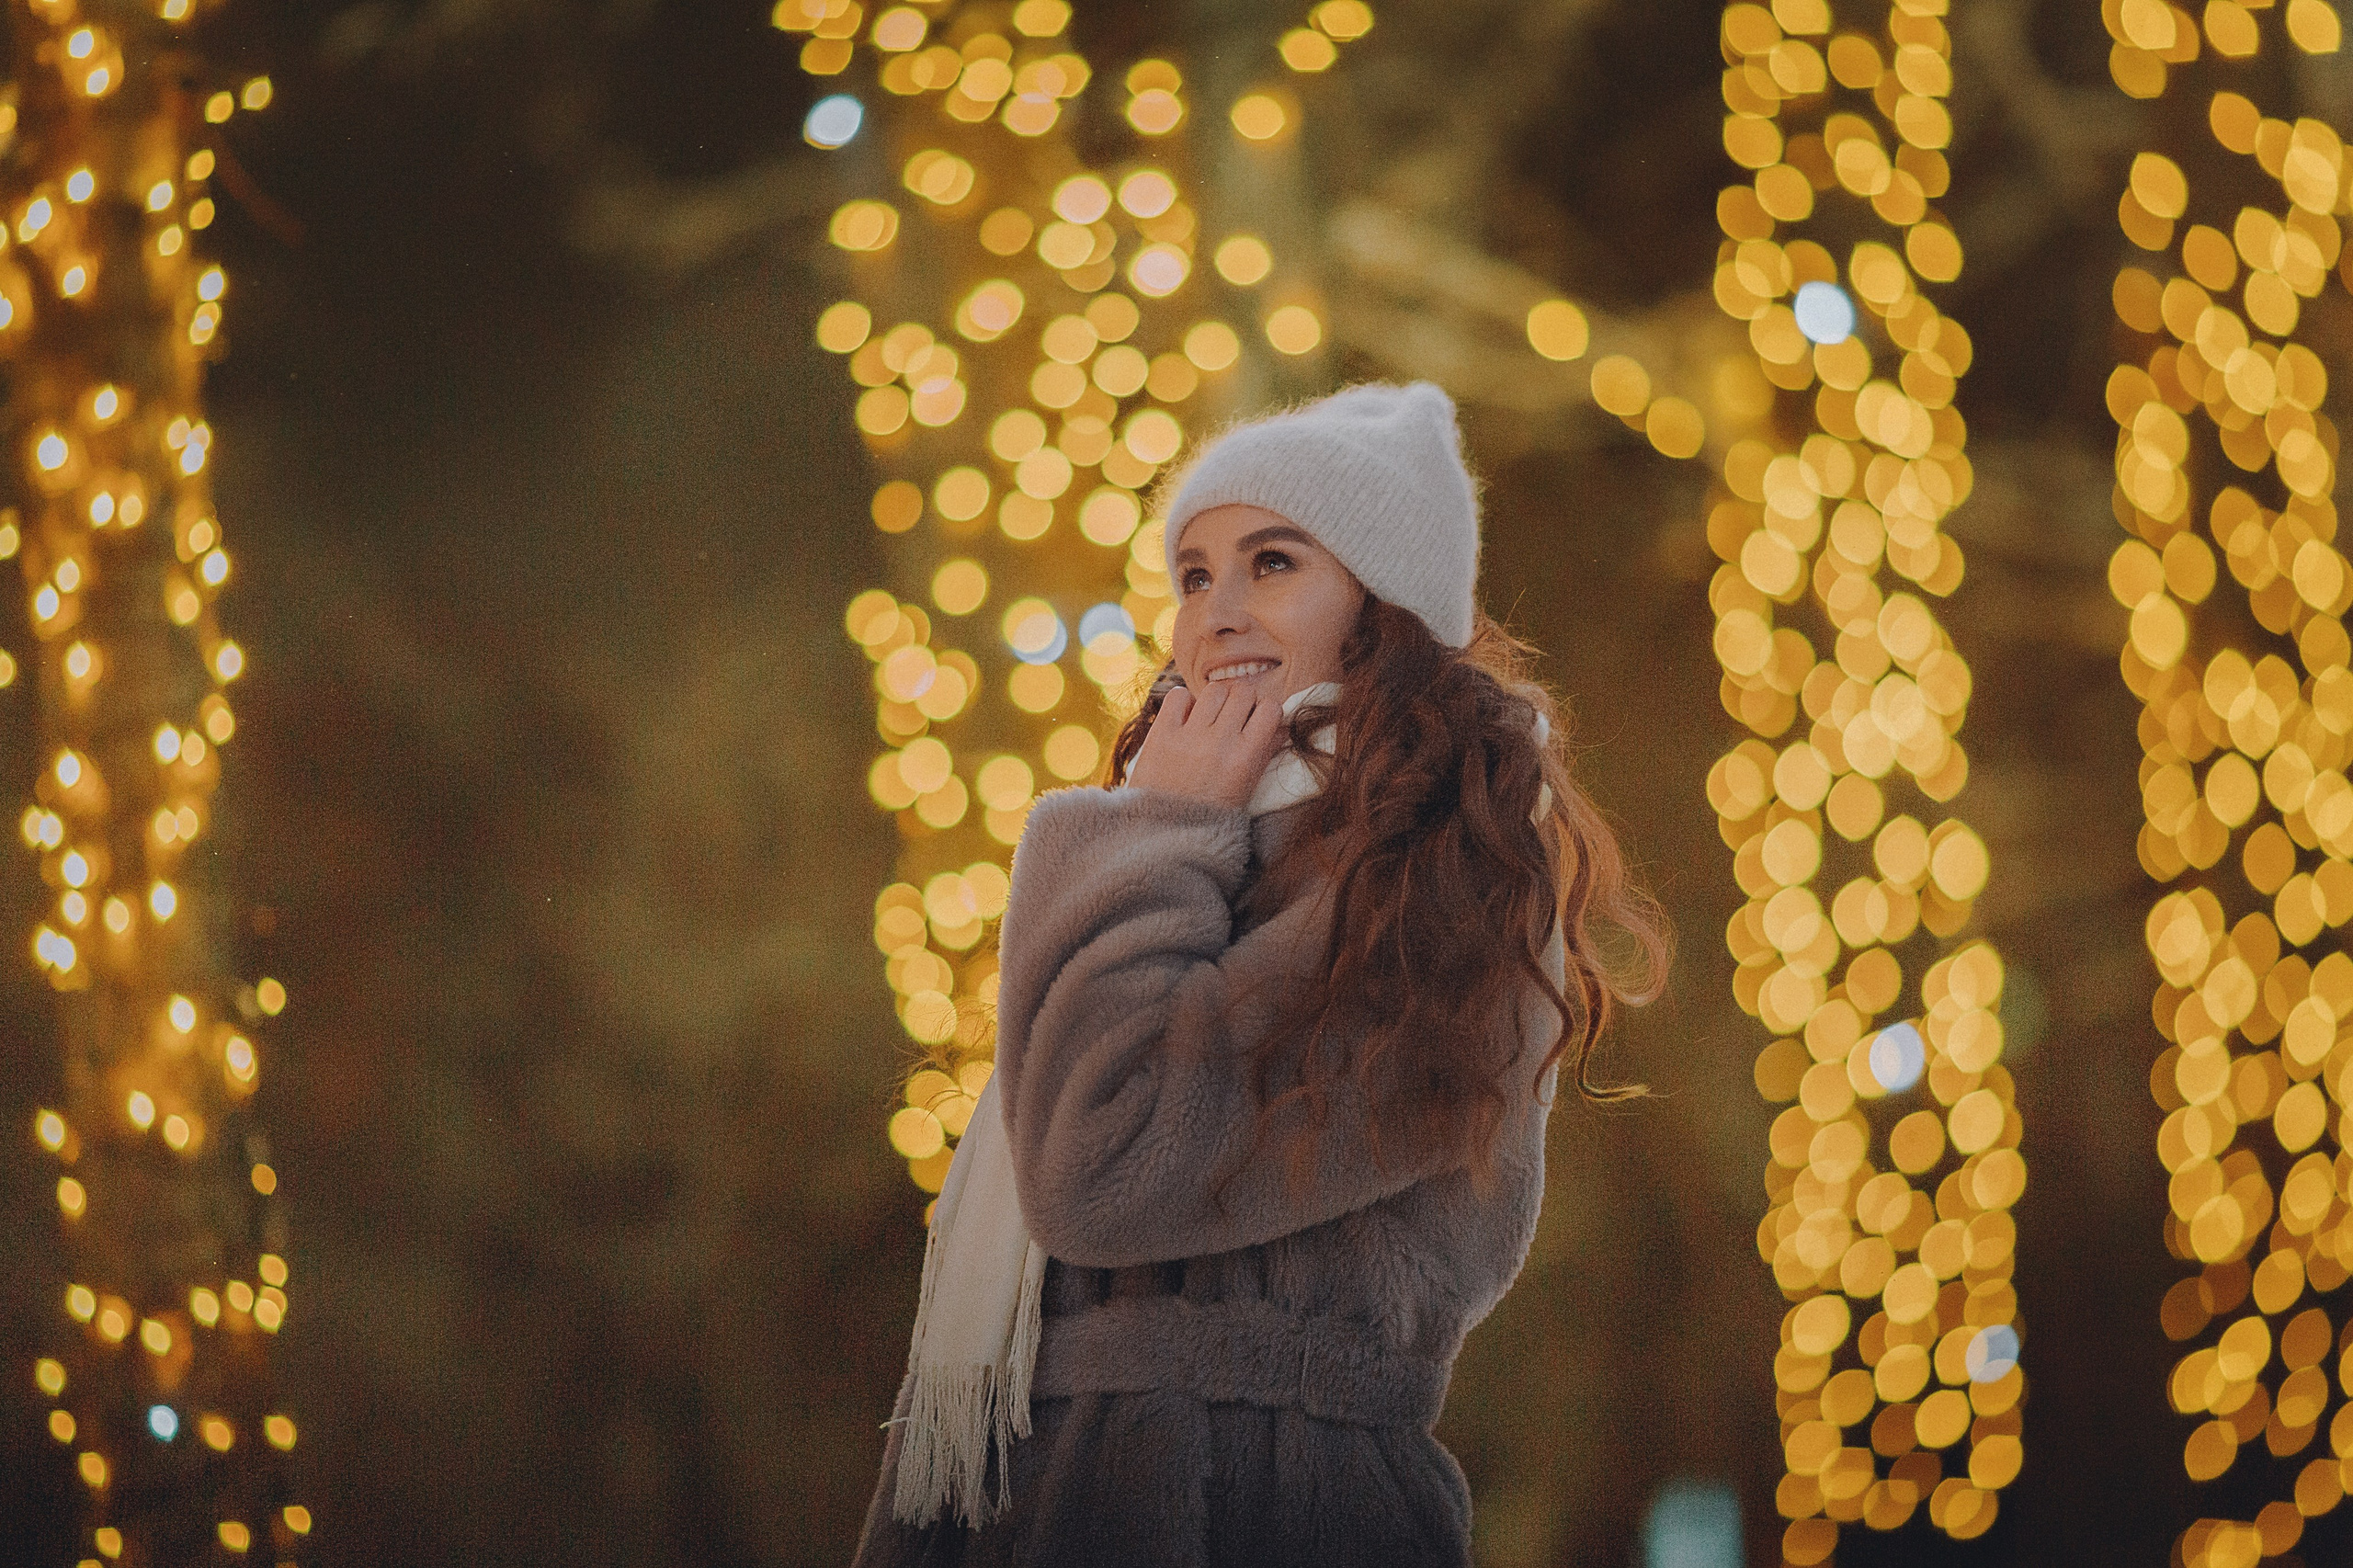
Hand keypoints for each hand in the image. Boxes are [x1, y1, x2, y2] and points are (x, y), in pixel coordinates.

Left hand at [1124, 683, 1287, 807]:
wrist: (1165, 834)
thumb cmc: (1210, 813)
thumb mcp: (1246, 788)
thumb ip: (1264, 753)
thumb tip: (1281, 726)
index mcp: (1246, 757)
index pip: (1270, 708)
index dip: (1266, 710)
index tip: (1258, 719)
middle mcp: (1220, 741)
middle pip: (1243, 691)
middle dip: (1242, 701)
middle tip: (1233, 716)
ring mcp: (1189, 736)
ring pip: (1214, 689)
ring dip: (1215, 699)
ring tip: (1209, 717)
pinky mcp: (1161, 734)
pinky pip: (1178, 696)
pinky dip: (1183, 702)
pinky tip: (1185, 718)